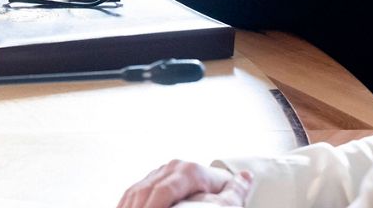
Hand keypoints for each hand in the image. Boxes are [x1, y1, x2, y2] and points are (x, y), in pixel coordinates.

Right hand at [118, 160, 251, 207]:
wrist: (212, 188)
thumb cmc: (222, 198)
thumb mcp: (230, 198)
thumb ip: (236, 189)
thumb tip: (246, 177)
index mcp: (189, 171)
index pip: (164, 189)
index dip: (155, 205)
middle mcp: (171, 168)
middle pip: (146, 191)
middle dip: (138, 206)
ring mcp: (158, 173)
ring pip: (136, 191)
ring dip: (130, 205)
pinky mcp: (150, 180)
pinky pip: (132, 192)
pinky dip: (127, 203)